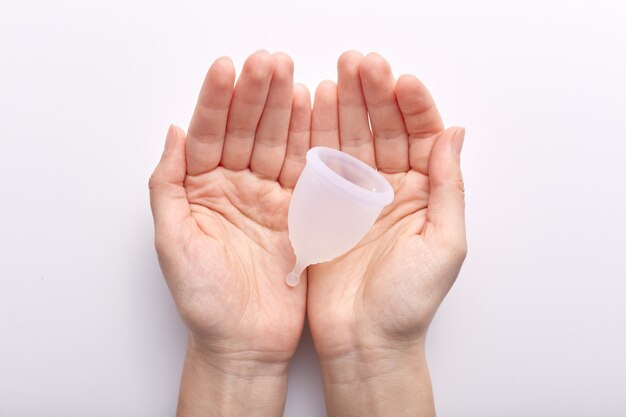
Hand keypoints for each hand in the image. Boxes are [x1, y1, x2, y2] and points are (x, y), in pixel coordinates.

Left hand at [149, 50, 310, 415]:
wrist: (245, 342)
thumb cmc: (204, 301)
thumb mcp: (173, 242)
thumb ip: (168, 186)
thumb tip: (173, 132)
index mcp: (199, 190)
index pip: (207, 134)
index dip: (216, 101)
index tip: (228, 69)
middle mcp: (233, 187)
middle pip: (243, 130)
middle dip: (255, 95)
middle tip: (268, 62)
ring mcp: (266, 197)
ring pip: (274, 143)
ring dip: (282, 108)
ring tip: (289, 75)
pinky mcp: (296, 212)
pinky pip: (302, 170)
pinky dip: (307, 141)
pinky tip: (310, 112)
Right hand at [307, 52, 465, 415]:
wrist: (363, 341)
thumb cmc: (408, 302)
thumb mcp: (444, 244)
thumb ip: (449, 187)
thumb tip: (456, 132)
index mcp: (424, 195)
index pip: (422, 137)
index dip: (413, 106)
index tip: (401, 80)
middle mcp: (390, 189)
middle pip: (383, 130)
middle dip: (373, 95)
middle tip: (361, 64)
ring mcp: (355, 197)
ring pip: (350, 140)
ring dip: (343, 107)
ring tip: (334, 75)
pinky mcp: (323, 209)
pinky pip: (320, 165)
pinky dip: (314, 137)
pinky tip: (310, 111)